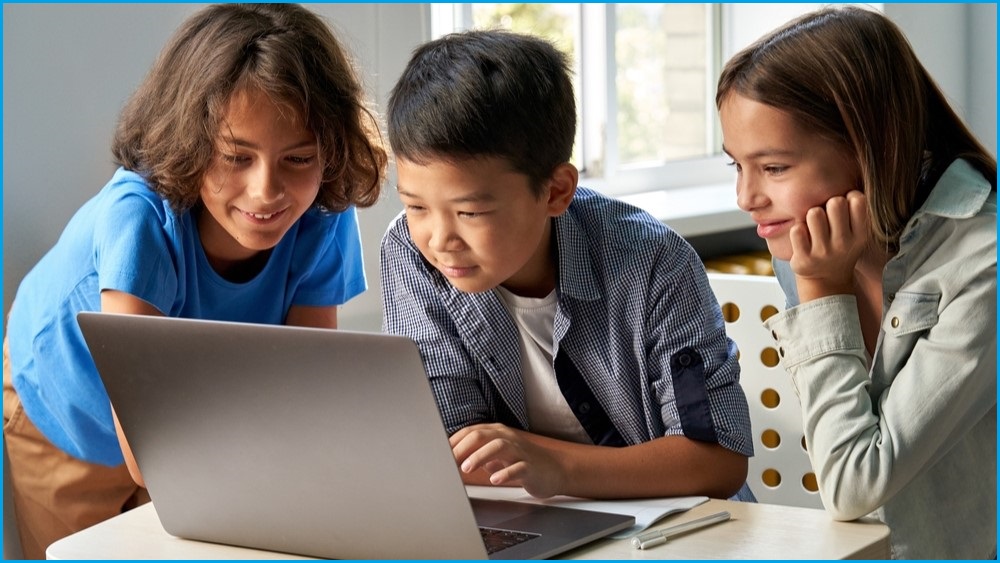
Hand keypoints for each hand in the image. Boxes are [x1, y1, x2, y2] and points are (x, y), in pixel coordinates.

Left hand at [449, 423, 565, 497]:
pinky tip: (495, 479)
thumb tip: (452, 461)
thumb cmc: (521, 462)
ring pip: (499, 446)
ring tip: (467, 468)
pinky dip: (505, 473)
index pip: (470, 432)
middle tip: (449, 462)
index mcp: (496, 433)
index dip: (453, 442)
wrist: (555, 470)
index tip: (440, 455)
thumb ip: (476, 456)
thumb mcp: (496, 457)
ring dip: (480, 456)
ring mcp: (520, 451)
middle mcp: (507, 438)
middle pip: (481, 435)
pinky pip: (518, 467)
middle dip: (462, 448)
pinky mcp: (531, 467)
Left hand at [789, 190, 868, 301]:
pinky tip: (802, 238)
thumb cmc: (838, 247)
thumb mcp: (855, 232)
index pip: (857, 199)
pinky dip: (797, 230)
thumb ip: (853, 210)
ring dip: (810, 216)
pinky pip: (796, 229)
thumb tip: (845, 172)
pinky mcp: (804, 259)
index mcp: (860, 234)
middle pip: (835, 202)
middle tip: (826, 216)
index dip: (848, 197)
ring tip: (813, 227)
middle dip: (827, 204)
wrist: (826, 281)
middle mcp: (844, 244)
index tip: (843, 208)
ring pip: (814, 213)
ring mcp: (824, 252)